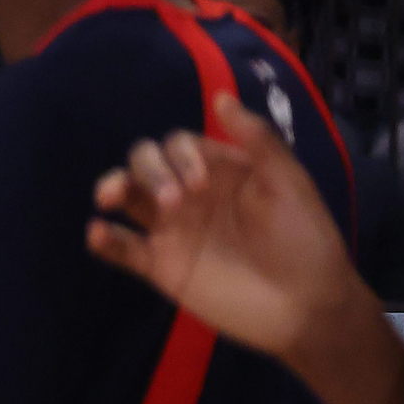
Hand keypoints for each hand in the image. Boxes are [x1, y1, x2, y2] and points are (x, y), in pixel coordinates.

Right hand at [84, 93, 361, 364]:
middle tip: (172, 202)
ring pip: (126, 199)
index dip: (180, 156)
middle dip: (147, 171)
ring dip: (113, 189)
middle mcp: (191, 196)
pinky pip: (123, 249)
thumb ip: (258, 140)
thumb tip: (220, 97)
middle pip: (145, 165)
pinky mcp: (161, 267)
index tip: (199, 184)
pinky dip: (104, 240)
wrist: (306, 306)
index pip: (179, 144)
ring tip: (109, 198)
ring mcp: (173, 231)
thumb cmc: (304, 240)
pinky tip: (98, 232)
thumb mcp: (288, 183)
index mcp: (220, 172)